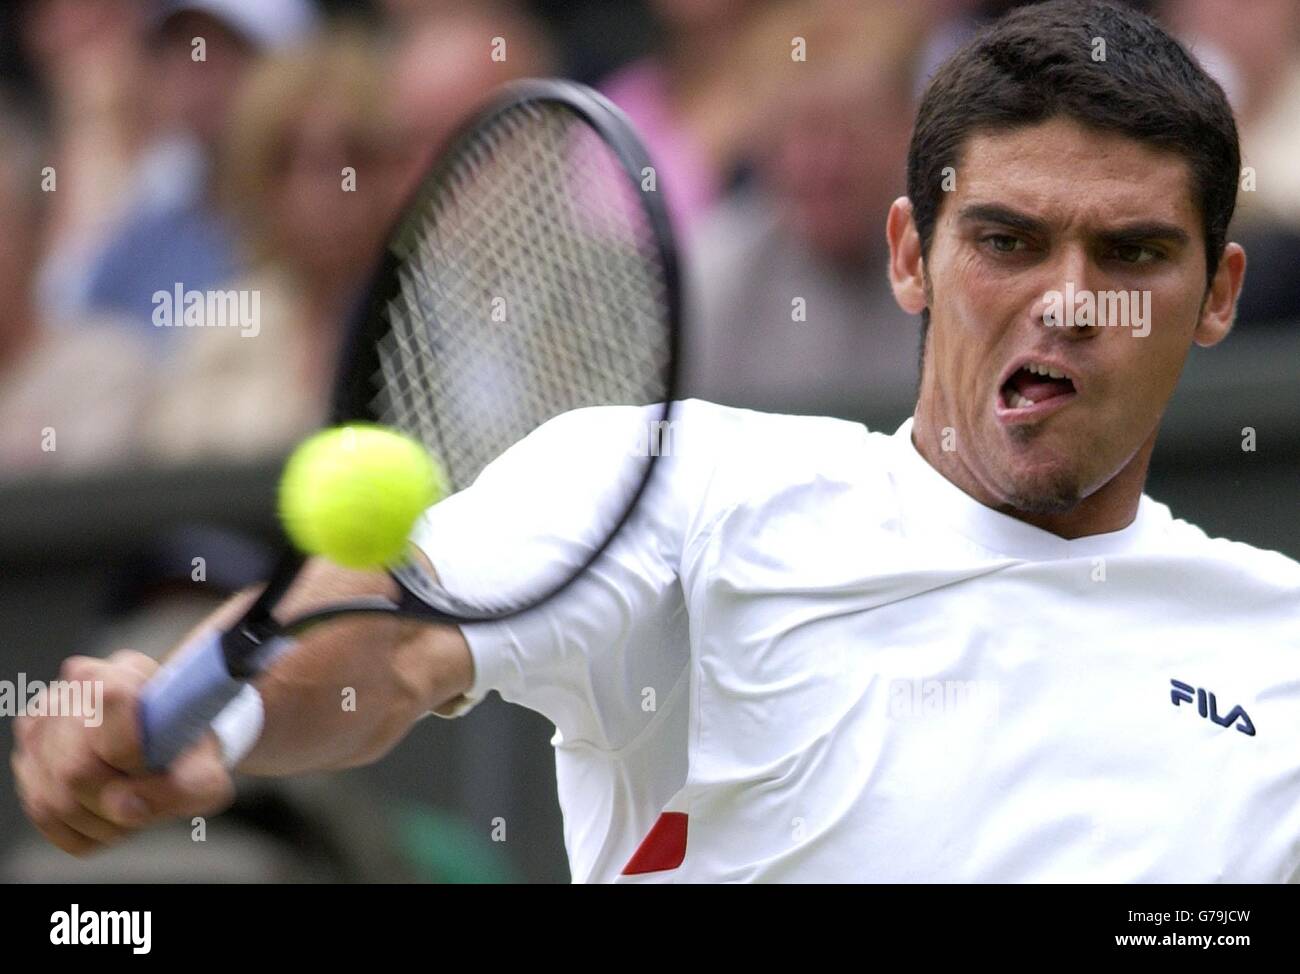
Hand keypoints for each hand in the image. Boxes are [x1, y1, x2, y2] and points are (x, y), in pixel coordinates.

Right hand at [10, 650, 233, 855]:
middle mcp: (73, 690)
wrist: (169, 754)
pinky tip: (105, 810)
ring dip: (100, 820)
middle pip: (73, 768)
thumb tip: (124, 805)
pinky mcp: (26, 757)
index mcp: (127, 673)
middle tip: (144, 797)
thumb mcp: (208, 772)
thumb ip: (181, 787)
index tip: (151, 765)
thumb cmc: (189, 757)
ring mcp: (42, 723)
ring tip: (129, 804)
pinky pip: (43, 814)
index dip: (130, 751)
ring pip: (53, 799)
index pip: (108, 698)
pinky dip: (80, 828)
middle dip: (115, 800)